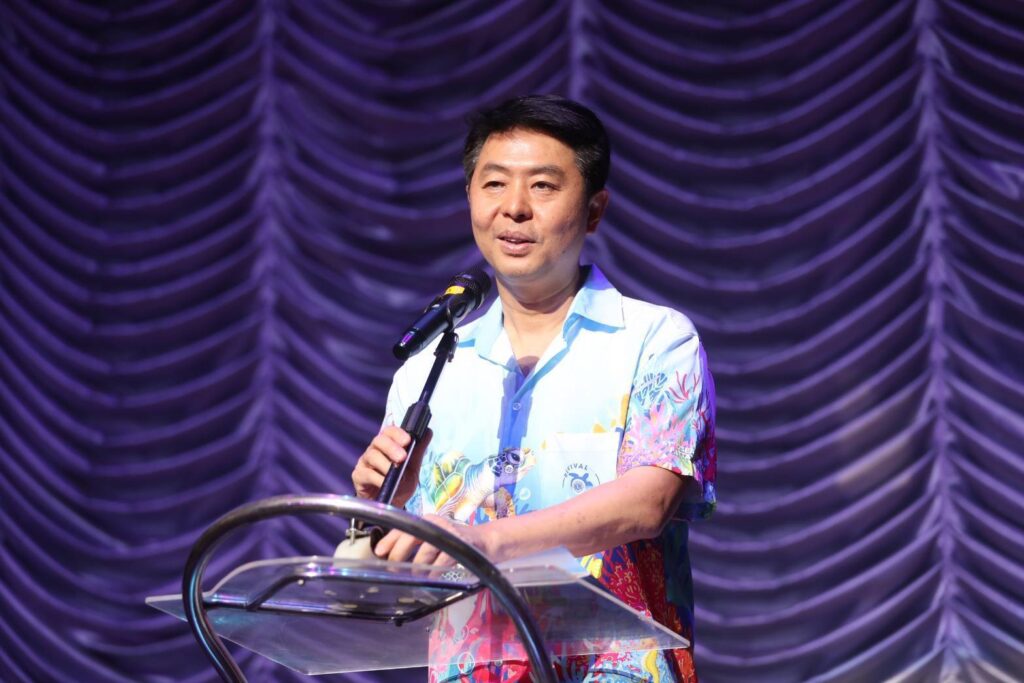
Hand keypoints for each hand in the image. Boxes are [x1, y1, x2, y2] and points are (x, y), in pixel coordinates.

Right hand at [352, 426, 430, 506]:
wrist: (391, 505)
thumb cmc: (400, 483)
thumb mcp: (413, 468)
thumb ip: (418, 452)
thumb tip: (428, 432)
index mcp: (388, 445)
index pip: (389, 431)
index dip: (397, 433)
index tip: (407, 440)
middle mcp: (374, 450)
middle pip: (379, 440)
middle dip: (391, 447)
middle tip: (402, 458)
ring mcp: (365, 463)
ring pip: (372, 455)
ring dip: (385, 464)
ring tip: (394, 473)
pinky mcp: (359, 476)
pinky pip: (366, 474)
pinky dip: (378, 478)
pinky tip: (385, 483)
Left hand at [374, 515, 491, 566]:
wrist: (484, 541)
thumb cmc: (454, 542)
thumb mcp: (434, 538)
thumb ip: (416, 543)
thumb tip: (391, 556)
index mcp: (427, 520)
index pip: (404, 527)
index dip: (390, 539)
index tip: (378, 552)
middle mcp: (436, 523)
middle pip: (412, 536)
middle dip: (400, 554)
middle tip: (395, 568)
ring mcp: (449, 533)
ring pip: (426, 550)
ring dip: (418, 566)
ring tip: (416, 575)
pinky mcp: (461, 544)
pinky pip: (443, 561)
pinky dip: (435, 571)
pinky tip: (433, 576)